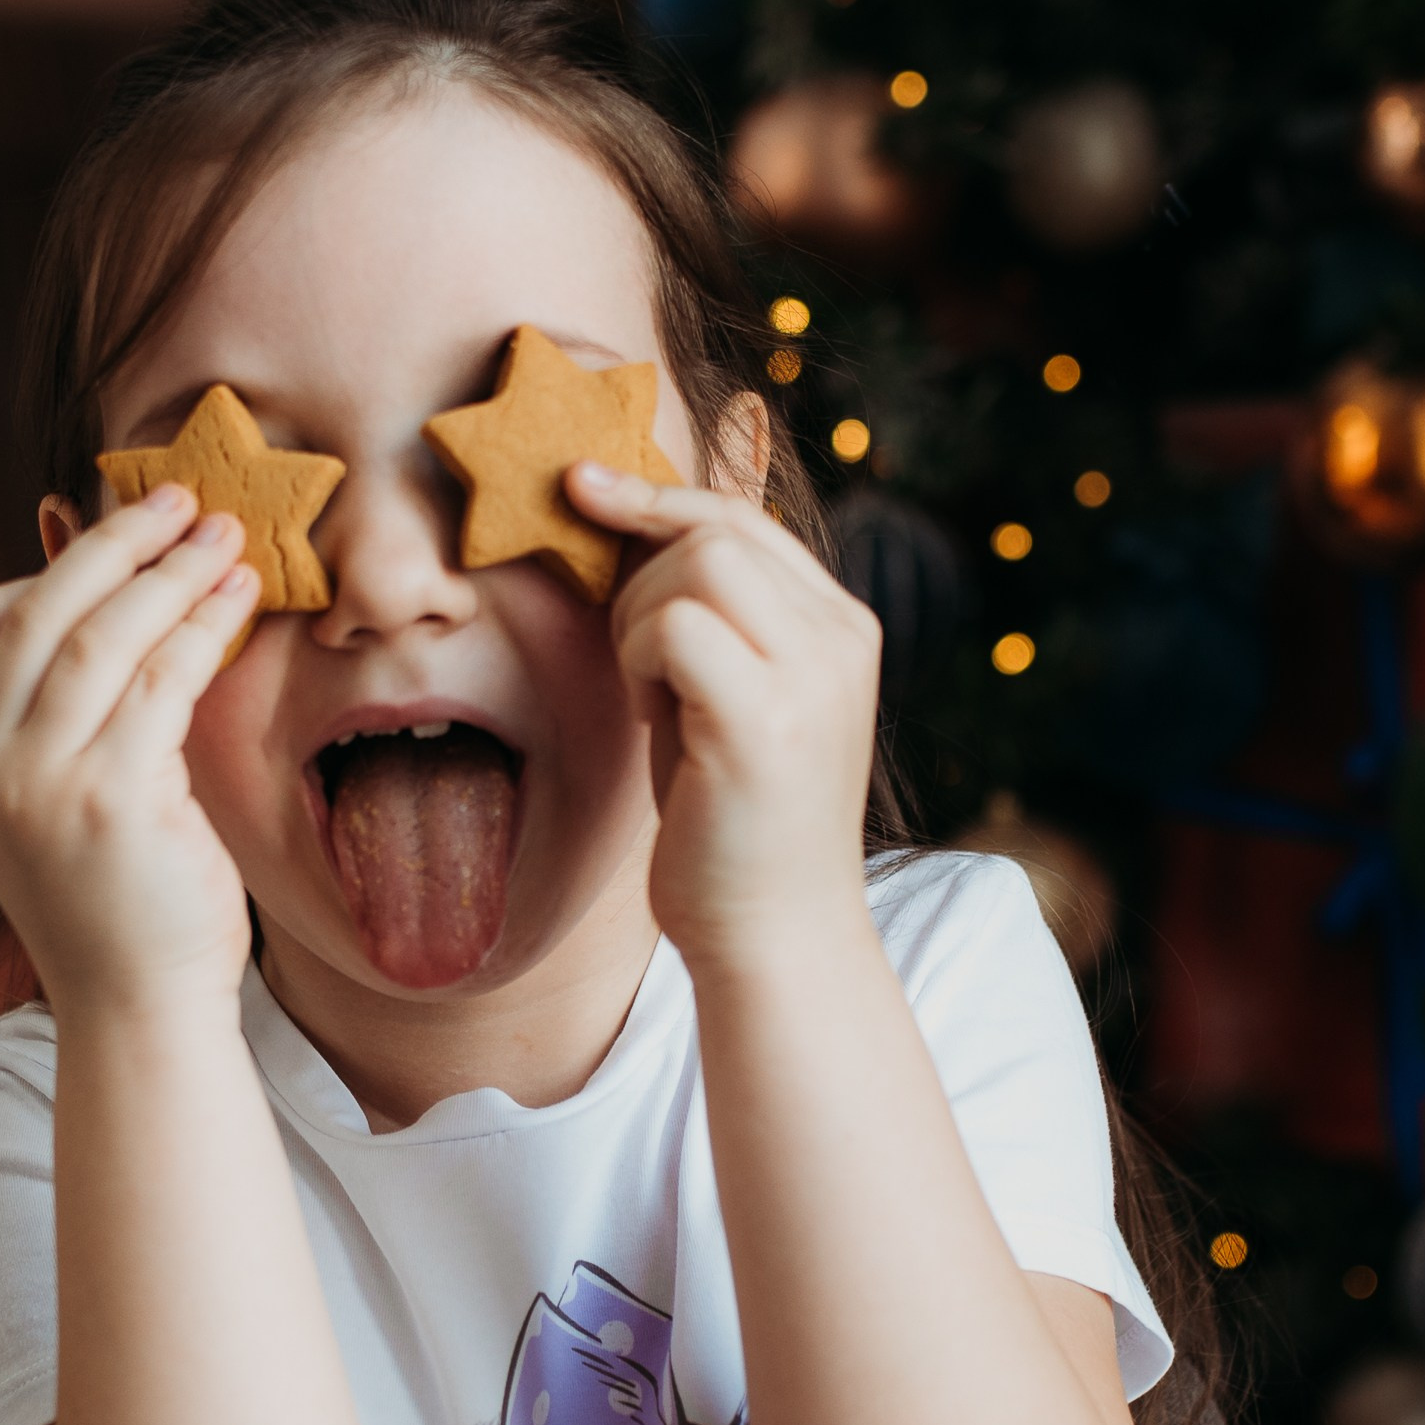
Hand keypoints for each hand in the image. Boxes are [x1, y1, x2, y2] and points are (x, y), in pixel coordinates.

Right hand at [0, 489, 261, 1022]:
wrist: (141, 1007)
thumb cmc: (126, 901)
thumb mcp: (69, 797)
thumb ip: (76, 713)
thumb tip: (125, 596)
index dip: (61, 561)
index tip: (128, 528)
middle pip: (42, 611)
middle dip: (118, 544)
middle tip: (184, 499)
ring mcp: (37, 783)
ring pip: (101, 636)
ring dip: (169, 572)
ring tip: (227, 535)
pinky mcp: (107, 799)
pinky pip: (158, 681)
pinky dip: (201, 624)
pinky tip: (240, 596)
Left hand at [568, 463, 879, 973]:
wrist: (771, 937)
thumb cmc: (729, 821)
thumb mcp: (723, 695)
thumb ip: (706, 614)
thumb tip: (632, 520)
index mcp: (841, 626)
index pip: (742, 518)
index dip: (657, 496)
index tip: (580, 487)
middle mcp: (843, 638)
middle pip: (713, 532)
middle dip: (641, 583)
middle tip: (637, 671)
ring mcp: (815, 676)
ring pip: (694, 566)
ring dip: (639, 626)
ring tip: (655, 703)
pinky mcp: (770, 719)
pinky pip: (676, 626)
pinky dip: (640, 661)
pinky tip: (655, 721)